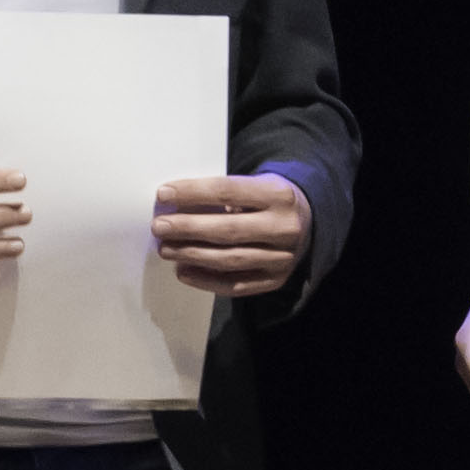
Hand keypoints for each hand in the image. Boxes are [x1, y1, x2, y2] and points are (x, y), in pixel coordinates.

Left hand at [155, 170, 312, 297]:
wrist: (309, 221)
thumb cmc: (269, 199)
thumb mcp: (256, 185)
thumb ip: (224, 195)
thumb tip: (176, 205)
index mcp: (278, 194)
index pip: (228, 191)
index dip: (193, 193)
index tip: (164, 194)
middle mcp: (285, 227)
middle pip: (228, 229)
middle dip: (188, 228)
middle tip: (160, 227)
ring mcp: (283, 257)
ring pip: (231, 259)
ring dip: (193, 255)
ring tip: (166, 249)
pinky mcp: (276, 280)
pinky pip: (236, 285)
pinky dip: (206, 281)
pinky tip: (184, 272)